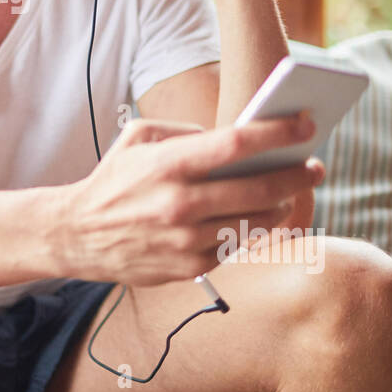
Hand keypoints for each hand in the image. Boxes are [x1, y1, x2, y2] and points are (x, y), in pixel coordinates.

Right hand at [56, 112, 323, 285]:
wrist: (77, 234)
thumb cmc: (113, 180)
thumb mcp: (139, 138)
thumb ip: (185, 132)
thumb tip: (233, 137)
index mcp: (168, 164)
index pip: (236, 144)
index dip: (277, 133)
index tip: (306, 124)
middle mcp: (180, 203)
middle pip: (259, 188)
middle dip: (296, 175)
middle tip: (315, 166)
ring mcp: (187, 240)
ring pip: (256, 223)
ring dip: (281, 206)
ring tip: (288, 194)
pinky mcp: (190, 267)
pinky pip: (235, 246)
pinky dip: (249, 231)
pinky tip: (254, 218)